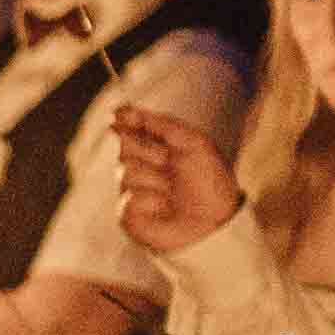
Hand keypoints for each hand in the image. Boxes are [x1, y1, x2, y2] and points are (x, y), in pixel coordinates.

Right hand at [112, 107, 240, 258]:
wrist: (214, 223)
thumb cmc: (208, 182)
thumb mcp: (192, 142)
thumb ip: (159, 123)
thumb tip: (119, 111)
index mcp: (155, 146)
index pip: (128, 124)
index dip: (127, 119)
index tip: (122, 116)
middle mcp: (140, 165)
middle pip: (123, 144)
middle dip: (149, 152)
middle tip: (171, 165)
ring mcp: (132, 189)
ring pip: (126, 171)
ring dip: (156, 180)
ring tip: (173, 194)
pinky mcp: (127, 213)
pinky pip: (129, 197)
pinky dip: (152, 201)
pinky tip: (164, 209)